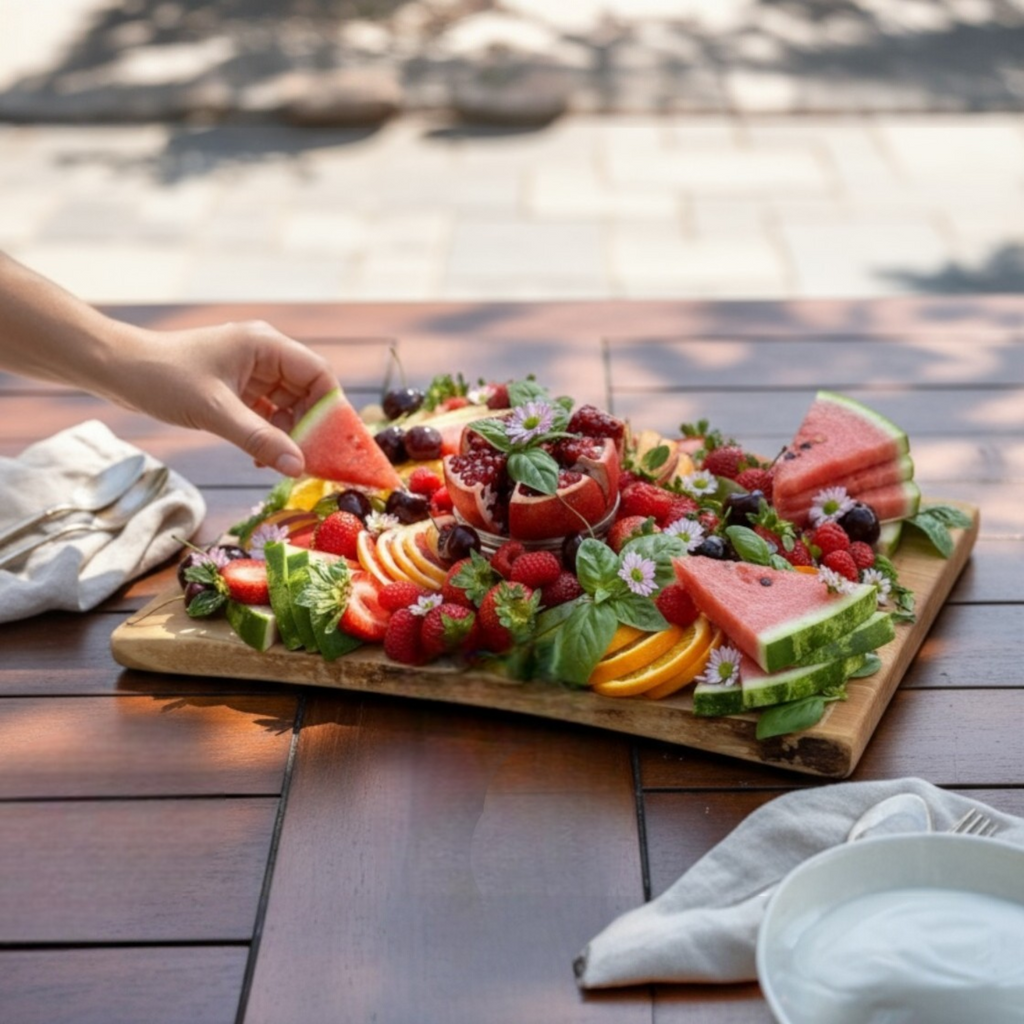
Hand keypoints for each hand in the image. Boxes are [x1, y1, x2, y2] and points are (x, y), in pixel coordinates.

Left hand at [117, 320, 337, 476]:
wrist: (118, 370)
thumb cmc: (164, 378)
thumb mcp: (215, 412)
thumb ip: (259, 439)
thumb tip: (298, 467)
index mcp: (266, 345)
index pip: (319, 374)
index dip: (331, 409)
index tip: (334, 443)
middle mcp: (264, 355)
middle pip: (308, 393)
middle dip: (312, 427)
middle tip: (312, 462)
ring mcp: (251, 372)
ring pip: (289, 406)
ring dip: (290, 435)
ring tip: (285, 464)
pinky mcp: (237, 389)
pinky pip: (267, 413)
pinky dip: (269, 435)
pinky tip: (263, 457)